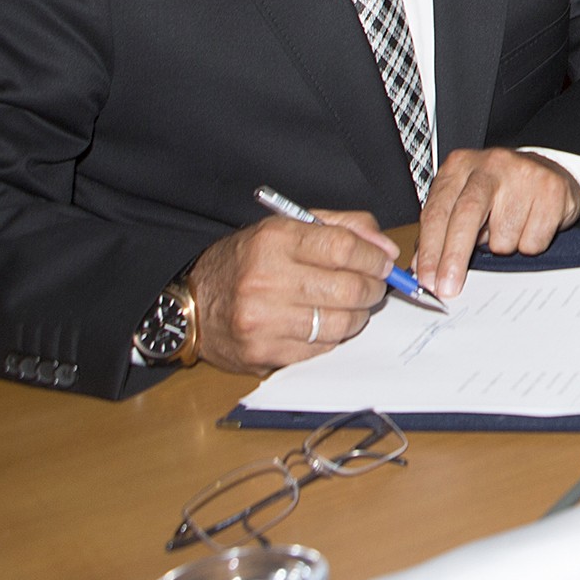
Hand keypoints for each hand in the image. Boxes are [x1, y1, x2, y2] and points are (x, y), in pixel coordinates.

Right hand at [185, 209, 398, 373]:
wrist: (193, 304)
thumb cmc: (245, 262)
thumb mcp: (287, 228)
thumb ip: (343, 227)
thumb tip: (386, 248)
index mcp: (274, 241)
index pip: (344, 248)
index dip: (374, 257)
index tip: (383, 262)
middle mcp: (266, 280)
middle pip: (349, 288)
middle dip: (373, 288)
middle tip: (374, 286)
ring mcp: (263, 320)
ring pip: (341, 323)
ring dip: (358, 315)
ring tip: (350, 305)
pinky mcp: (263, 352)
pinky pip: (321, 348)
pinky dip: (333, 336)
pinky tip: (324, 323)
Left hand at [415, 148, 579, 299]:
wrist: (548, 171)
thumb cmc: (499, 192)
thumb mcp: (462, 202)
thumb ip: (440, 231)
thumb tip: (422, 267)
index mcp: (460, 166)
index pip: (438, 212)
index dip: (430, 251)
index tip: (428, 280)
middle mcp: (490, 165)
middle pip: (466, 216)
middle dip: (454, 257)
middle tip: (448, 288)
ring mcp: (524, 174)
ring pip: (503, 236)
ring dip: (503, 247)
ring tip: (509, 229)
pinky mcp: (552, 189)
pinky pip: (533, 240)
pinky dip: (529, 244)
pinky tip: (530, 225)